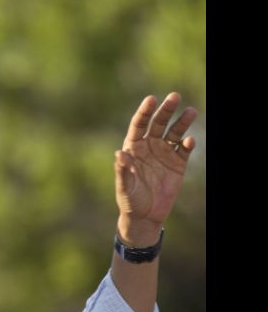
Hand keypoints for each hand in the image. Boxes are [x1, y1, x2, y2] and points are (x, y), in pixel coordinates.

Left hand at [114, 93, 197, 243]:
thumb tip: (120, 153)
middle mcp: (149, 146)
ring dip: (182, 122)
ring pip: (174, 132)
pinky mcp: (178, 163)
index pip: (139, 125)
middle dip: (166, 110)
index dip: (144, 112)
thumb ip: (123, 171)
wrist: (145, 215)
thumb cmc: (130, 200)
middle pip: (158, 124)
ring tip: (191, 112)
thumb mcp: (125, 187)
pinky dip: (187, 143)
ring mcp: (164, 153)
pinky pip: (183, 149)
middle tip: (174, 96)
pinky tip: (189, 141)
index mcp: (133, 148)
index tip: (151, 99)